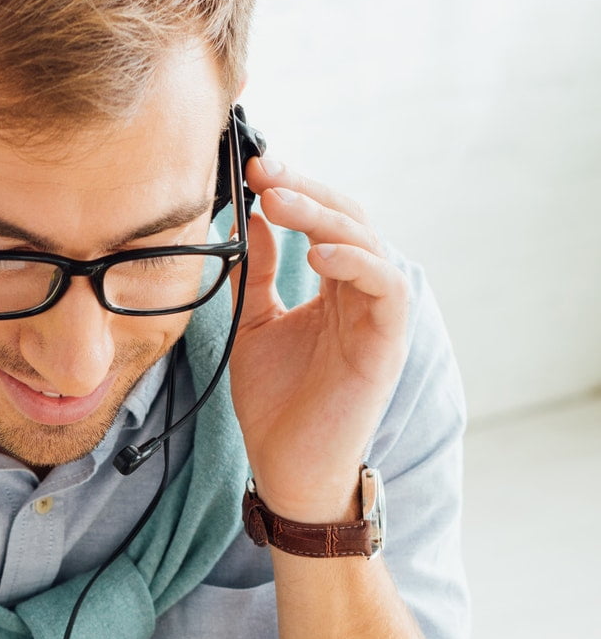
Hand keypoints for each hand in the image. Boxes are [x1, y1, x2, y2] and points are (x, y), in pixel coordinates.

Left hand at [232, 155, 408, 521]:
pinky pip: (385, 286)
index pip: (324, 220)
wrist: (287, 469)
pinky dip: (356, 262)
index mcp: (334, 288)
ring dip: (324, 216)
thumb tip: (251, 218)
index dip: (294, 189)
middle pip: (348, 219)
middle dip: (306, 189)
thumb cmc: (276, 406)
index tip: (252, 169)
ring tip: (281, 201)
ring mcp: (377, 316)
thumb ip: (257, 274)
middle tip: (263, 171)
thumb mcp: (254, 325)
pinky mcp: (387, 342)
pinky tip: (317, 255)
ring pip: (367, 242)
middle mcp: (361, 295)